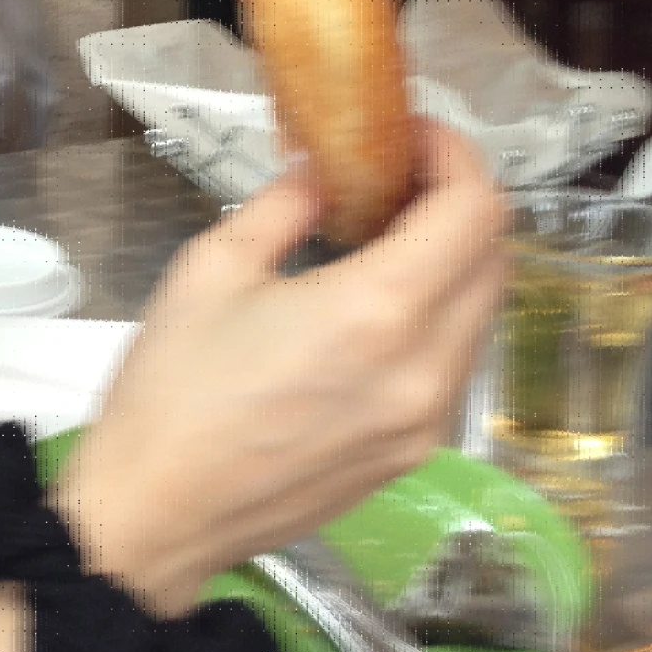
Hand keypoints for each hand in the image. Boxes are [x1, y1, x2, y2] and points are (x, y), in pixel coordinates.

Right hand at [59, 120, 505, 612]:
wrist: (156, 516)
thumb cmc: (172, 389)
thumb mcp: (212, 268)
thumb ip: (284, 208)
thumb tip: (323, 176)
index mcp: (377, 311)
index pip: (473, 210)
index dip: (455, 154)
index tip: (409, 135)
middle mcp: (425, 368)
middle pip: (494, 259)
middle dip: (457, 202)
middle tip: (394, 177)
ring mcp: (428, 421)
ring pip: (480, 314)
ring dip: (451, 262)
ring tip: (382, 238)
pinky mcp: (413, 454)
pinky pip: (453, 365)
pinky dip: (436, 317)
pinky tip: (373, 309)